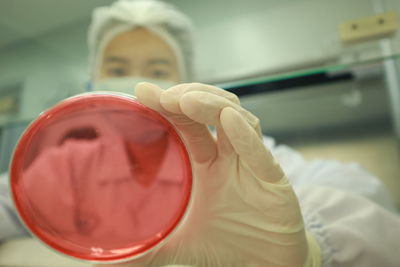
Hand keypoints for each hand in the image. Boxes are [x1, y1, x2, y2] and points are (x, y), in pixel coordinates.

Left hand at [95, 82, 320, 266]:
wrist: (266, 265)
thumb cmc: (226, 245)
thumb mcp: (179, 245)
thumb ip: (146, 249)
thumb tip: (105, 263)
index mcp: (206, 166)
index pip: (187, 125)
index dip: (168, 106)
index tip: (143, 91)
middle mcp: (228, 159)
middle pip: (212, 113)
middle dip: (188, 97)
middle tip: (163, 93)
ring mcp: (251, 167)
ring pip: (238, 121)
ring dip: (213, 107)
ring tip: (186, 100)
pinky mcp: (274, 182)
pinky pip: (260, 154)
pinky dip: (245, 136)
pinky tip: (229, 121)